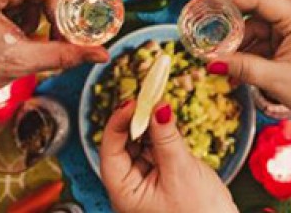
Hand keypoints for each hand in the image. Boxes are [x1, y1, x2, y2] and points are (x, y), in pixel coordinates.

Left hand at [100, 100, 235, 212]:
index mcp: (124, 193)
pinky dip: (160, 135)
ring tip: (159, 106)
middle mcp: (130, 188)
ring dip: (149, 125)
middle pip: (123, 145)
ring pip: (139, 145)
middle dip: (135, 121)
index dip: (118, 123)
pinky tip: (167, 123)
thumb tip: (157, 107)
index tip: (134, 102)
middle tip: (148, 98)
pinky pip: (154, 150)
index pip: (110, 151)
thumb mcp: (181, 170)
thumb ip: (166, 136)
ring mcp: (145, 183)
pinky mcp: (161, 177)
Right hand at [206, 0, 290, 122]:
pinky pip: (266, 40)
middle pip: (254, 13)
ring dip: (239, 47)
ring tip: (220, 65)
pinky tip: (235, 70)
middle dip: (230, 29)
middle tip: (203, 34)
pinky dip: (251, 53)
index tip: (203, 1)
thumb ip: (243, 67)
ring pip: (257, 29)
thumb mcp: (277, 79)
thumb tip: (210, 62)